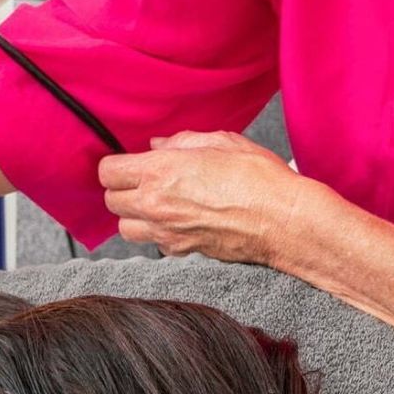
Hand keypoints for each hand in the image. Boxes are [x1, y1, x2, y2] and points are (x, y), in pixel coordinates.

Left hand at [98, 131, 318, 264]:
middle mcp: (156, 204)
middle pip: (111, 201)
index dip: (115, 165)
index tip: (127, 163)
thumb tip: (158, 145)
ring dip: (134, 215)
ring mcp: (168, 232)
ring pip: (126, 228)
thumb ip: (181, 141)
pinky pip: (155, 244)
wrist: (285, 221)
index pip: (108, 172)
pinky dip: (159, 235)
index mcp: (160, 172)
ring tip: (156, 203)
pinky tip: (179, 221)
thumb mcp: (220, 142)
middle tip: (144, 180)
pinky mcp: (184, 252)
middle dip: (123, 189)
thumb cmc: (258, 178)